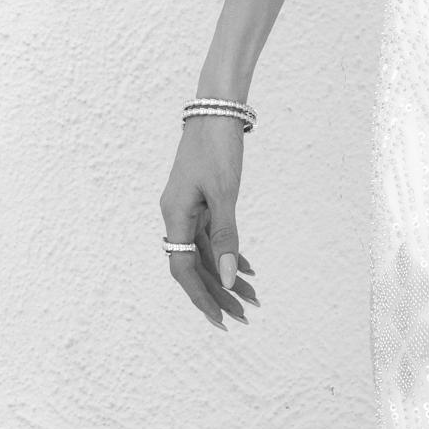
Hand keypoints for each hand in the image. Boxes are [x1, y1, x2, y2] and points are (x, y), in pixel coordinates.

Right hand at [161, 115, 261, 329]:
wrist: (216, 108)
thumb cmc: (218, 147)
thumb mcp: (225, 193)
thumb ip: (226, 236)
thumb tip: (227, 278)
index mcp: (175, 216)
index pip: (184, 270)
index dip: (201, 298)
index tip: (220, 320)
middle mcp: (177, 216)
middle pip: (196, 266)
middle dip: (219, 293)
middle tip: (244, 317)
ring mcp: (188, 209)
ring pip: (206, 253)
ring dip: (227, 276)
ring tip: (253, 298)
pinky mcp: (200, 201)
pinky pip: (211, 237)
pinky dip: (228, 253)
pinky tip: (246, 270)